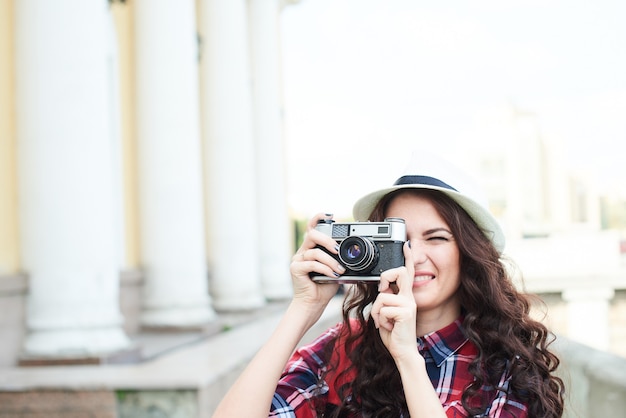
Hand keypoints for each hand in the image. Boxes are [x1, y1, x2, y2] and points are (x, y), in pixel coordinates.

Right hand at [289, 213, 344, 309]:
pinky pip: (312, 264)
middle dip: (327, 240)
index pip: (312, 227)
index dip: (319, 218)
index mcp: (312, 248)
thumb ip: (339, 258)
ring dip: (331, 261)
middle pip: (312, 235)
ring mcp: (298, 259)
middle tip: (338, 250)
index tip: (331, 216)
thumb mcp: (335, 268)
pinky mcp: (296, 269)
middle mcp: (303, 251)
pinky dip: (325, 269)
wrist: (314, 303)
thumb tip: (354, 252)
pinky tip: (333, 275)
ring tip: (340, 269)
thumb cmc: (324, 286)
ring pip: (315, 252)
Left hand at [370, 242, 418, 361]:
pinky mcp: (405, 312)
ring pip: (382, 296)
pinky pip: (382, 309)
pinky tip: (388, 327)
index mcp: (406, 296)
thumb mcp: (388, 312)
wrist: (403, 351)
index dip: (407, 258)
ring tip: (384, 321)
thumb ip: (387, 299)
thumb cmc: (394, 332)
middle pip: (398, 272)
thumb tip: (381, 290)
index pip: (408, 273)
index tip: (407, 244)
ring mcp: (408, 304)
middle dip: (385, 277)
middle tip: (382, 290)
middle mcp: (409, 298)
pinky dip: (380, 320)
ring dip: (377, 312)